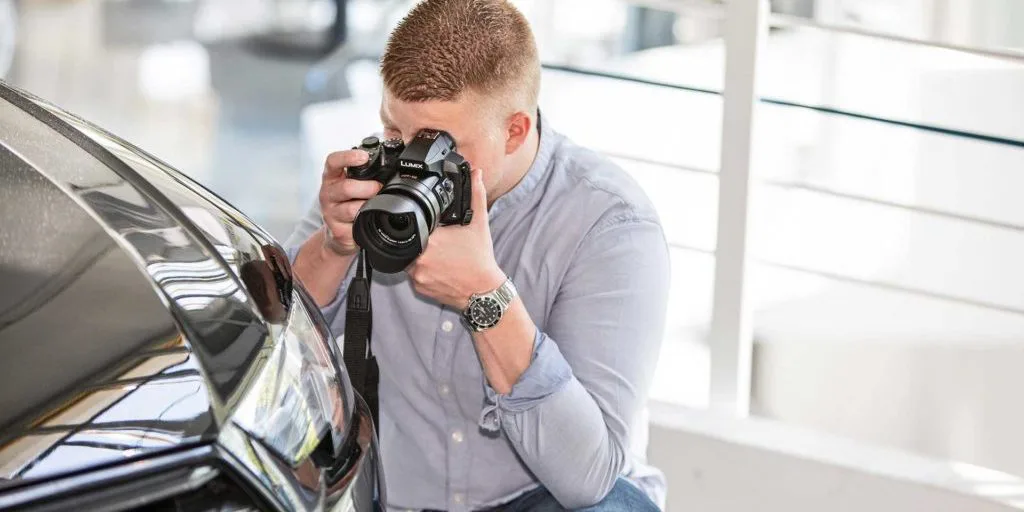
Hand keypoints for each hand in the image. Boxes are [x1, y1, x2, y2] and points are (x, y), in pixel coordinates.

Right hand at [318, 149, 382, 256]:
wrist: (338, 231)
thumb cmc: (348, 202)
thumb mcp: (353, 183)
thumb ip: (365, 172)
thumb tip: (394, 160)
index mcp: (332, 177)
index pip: (333, 162)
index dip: (347, 157)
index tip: (363, 157)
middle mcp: (328, 193)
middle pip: (346, 188)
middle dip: (368, 188)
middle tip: (379, 188)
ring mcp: (330, 213)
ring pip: (351, 209)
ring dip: (368, 206)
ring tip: (376, 206)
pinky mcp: (337, 230)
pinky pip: (355, 226)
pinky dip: (365, 222)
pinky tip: (368, 220)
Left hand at [407, 169, 505, 309]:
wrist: (483, 291)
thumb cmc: (480, 259)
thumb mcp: (480, 223)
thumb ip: (476, 195)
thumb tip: (476, 173)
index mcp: (431, 239)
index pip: (413, 225)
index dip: (418, 223)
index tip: (428, 225)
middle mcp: (420, 258)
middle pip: (408, 241)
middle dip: (418, 239)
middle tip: (436, 241)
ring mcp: (417, 275)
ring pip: (408, 259)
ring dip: (417, 255)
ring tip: (437, 255)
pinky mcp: (419, 288)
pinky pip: (413, 276)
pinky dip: (422, 271)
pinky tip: (437, 269)